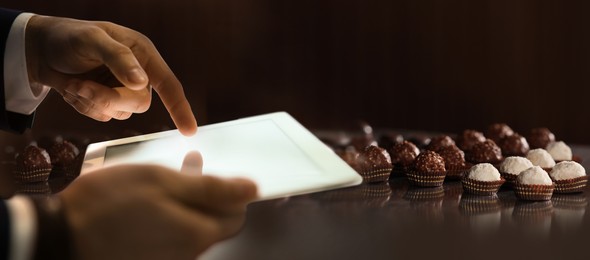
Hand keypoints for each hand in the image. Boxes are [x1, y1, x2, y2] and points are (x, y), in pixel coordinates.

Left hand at [25, 15, 196, 135]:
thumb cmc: (68, 37)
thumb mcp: (92, 39)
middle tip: (83, 87)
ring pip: (119, 113)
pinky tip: (73, 89)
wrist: (39, 50)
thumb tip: (141, 83)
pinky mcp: (105, 102)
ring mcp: (121, 90)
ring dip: (92, 101)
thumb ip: (118, 58)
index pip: (169, 84)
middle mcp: (137, 74)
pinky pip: (102, 116)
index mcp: (143, 54)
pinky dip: (84, 106)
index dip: (181, 108)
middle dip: (110, 99)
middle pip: (139, 103)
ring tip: (74, 83)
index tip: (189, 131)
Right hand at [59, 163, 256, 259]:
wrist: (60, 238)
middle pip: (213, 222)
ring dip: (186, 201)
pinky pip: (170, 235)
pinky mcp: (149, 258)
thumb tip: (252, 189)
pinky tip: (150, 199)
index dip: (231, 192)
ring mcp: (168, 259)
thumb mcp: (163, 182)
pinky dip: (168, 215)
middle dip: (207, 193)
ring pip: (190, 226)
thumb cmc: (109, 205)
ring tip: (166, 176)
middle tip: (189, 167)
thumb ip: (212, 188)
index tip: (216, 172)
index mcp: (197, 234)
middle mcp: (188, 253)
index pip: (237, 216)